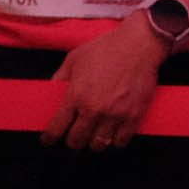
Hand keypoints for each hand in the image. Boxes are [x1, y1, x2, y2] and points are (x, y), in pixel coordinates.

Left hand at [47, 11, 167, 150]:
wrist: (139, 44)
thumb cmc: (106, 48)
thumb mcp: (74, 59)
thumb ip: (60, 78)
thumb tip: (51, 93)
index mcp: (75, 96)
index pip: (56, 128)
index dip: (50, 138)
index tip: (50, 140)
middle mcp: (93, 109)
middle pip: (76, 140)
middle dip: (73, 141)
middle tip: (75, 137)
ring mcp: (115, 114)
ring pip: (99, 144)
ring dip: (94, 143)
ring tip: (95, 137)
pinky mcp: (134, 114)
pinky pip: (121, 140)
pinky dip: (116, 141)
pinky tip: (114, 135)